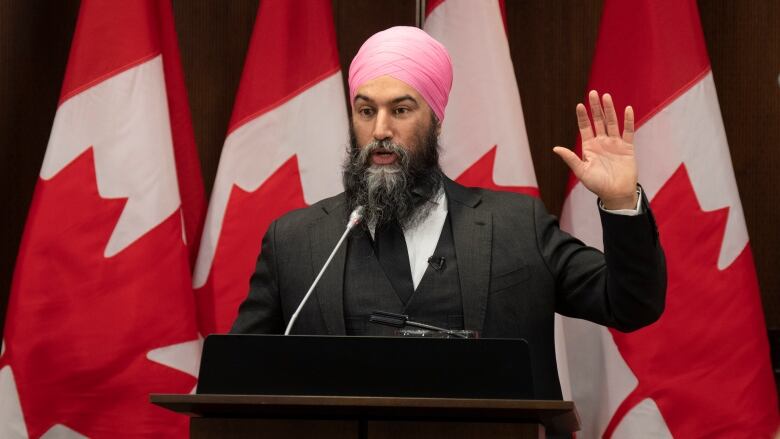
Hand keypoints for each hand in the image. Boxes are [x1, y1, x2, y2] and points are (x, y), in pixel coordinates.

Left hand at [553, 90, 637, 209]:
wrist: (616, 194)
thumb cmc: (597, 185)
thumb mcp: (581, 171)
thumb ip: (570, 158)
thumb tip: (555, 148)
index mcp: (589, 147)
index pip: (585, 128)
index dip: (582, 117)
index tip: (579, 105)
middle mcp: (602, 142)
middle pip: (598, 121)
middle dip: (595, 107)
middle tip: (592, 93)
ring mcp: (615, 143)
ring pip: (611, 123)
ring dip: (609, 110)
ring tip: (606, 96)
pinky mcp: (627, 147)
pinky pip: (628, 131)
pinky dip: (628, 120)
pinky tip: (627, 109)